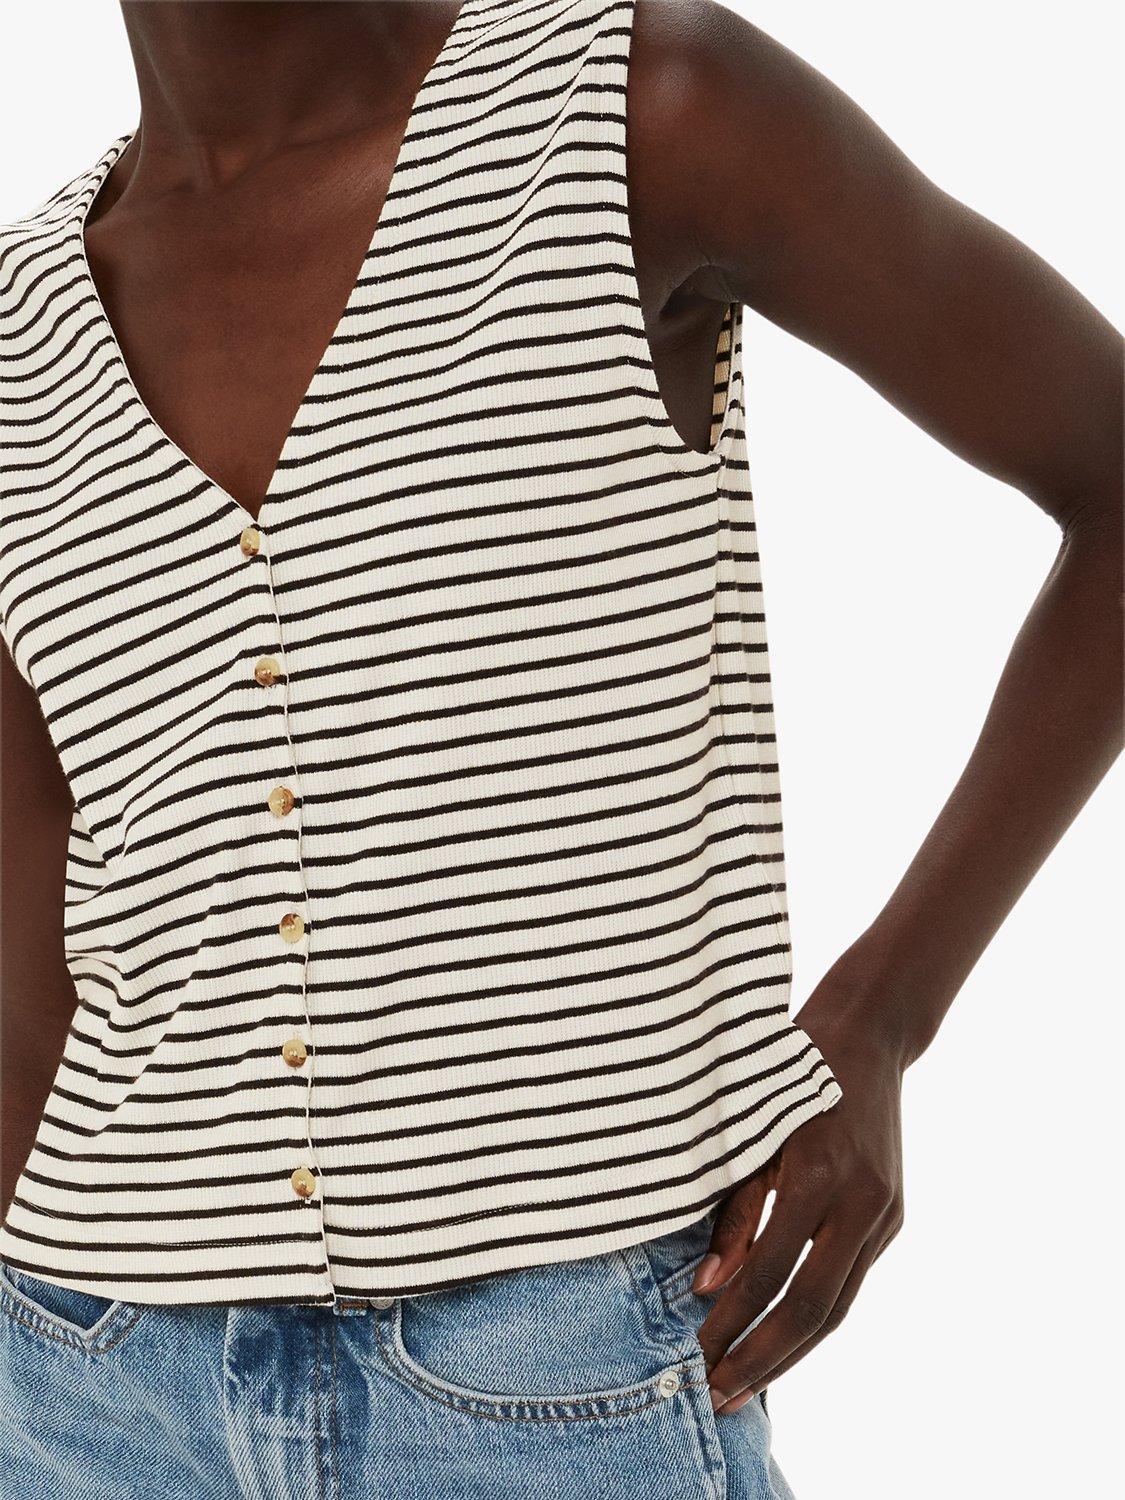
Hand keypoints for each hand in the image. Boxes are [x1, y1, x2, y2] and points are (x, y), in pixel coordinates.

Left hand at [694, 982, 906, 1412]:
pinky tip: (783, 1345)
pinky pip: (851, 1282)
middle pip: (812, 1306)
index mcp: (816, 1173)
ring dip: (791, 1353)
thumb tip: (706, 1287)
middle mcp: (859, 1200)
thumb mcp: (748, 1129)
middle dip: (764, 1357)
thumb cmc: (786, 1072)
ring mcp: (883, 1212)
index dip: (733, 1319)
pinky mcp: (892, 1217)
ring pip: (839, 1306)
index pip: (769, 1271)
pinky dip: (816, 1320)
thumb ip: (732, 1210)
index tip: (696, 1352)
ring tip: (747, 1388)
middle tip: (719, 1396)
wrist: (867, 1036)